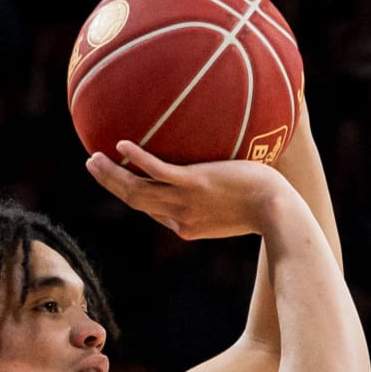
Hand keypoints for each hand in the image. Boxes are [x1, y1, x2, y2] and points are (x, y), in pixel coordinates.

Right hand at [86, 140, 291, 241]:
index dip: (136, 197)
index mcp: (188, 226)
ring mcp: (186, 202)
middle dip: (111, 185)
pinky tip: (121, 145)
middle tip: (93, 166)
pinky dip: (138, 160)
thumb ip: (225, 199)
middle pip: (137, 201)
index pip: (155, 211)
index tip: (124, 183)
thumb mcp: (240, 210)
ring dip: (112, 176)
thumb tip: (227, 181)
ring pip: (138, 191)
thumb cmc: (267, 209)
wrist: (277, 212)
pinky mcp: (195, 185)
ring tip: (93, 159)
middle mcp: (181, 217)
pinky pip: (158, 171)